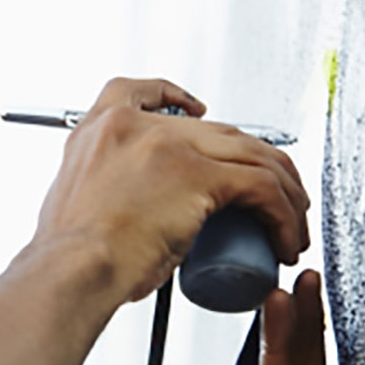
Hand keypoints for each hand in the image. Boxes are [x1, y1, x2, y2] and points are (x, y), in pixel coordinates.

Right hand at [32, 77, 310, 306]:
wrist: (72, 272)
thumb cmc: (71, 260)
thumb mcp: (74, 209)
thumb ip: (97, 201)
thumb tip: (120, 219)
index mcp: (101, 131)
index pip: (142, 92)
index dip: (176, 97)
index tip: (197, 109)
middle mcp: (135, 127)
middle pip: (220, 130)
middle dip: (258, 164)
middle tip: (276, 198)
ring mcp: (168, 146)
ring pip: (251, 155)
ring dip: (284, 193)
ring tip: (292, 226)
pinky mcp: (197, 176)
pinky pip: (261, 188)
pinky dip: (284, 216)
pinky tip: (286, 241)